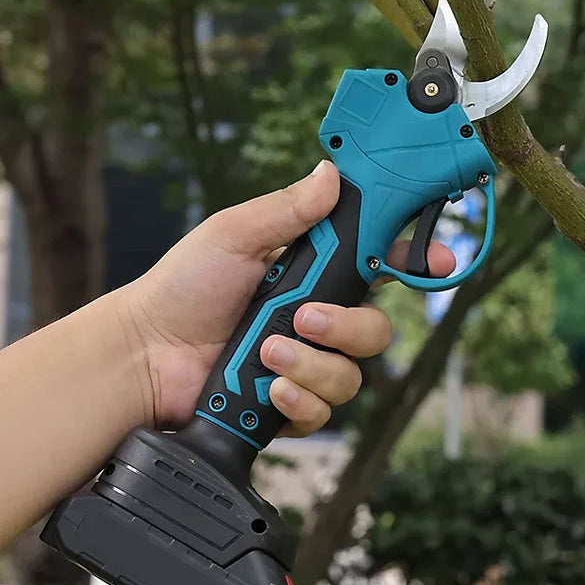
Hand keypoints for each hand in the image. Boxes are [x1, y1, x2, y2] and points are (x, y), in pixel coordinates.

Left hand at [120, 161, 454, 436]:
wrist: (144, 354)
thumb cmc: (182, 288)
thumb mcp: (233, 235)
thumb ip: (286, 210)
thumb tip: (330, 174)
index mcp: (308, 273)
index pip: (374, 265)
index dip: (412, 262)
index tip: (439, 259)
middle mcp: (313, 321)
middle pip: (375, 331)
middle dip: (347, 327)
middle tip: (306, 317)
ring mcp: (303, 364)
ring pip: (352, 376)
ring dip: (311, 364)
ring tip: (266, 353)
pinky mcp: (288, 403)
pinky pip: (322, 410)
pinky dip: (297, 397)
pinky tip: (266, 386)